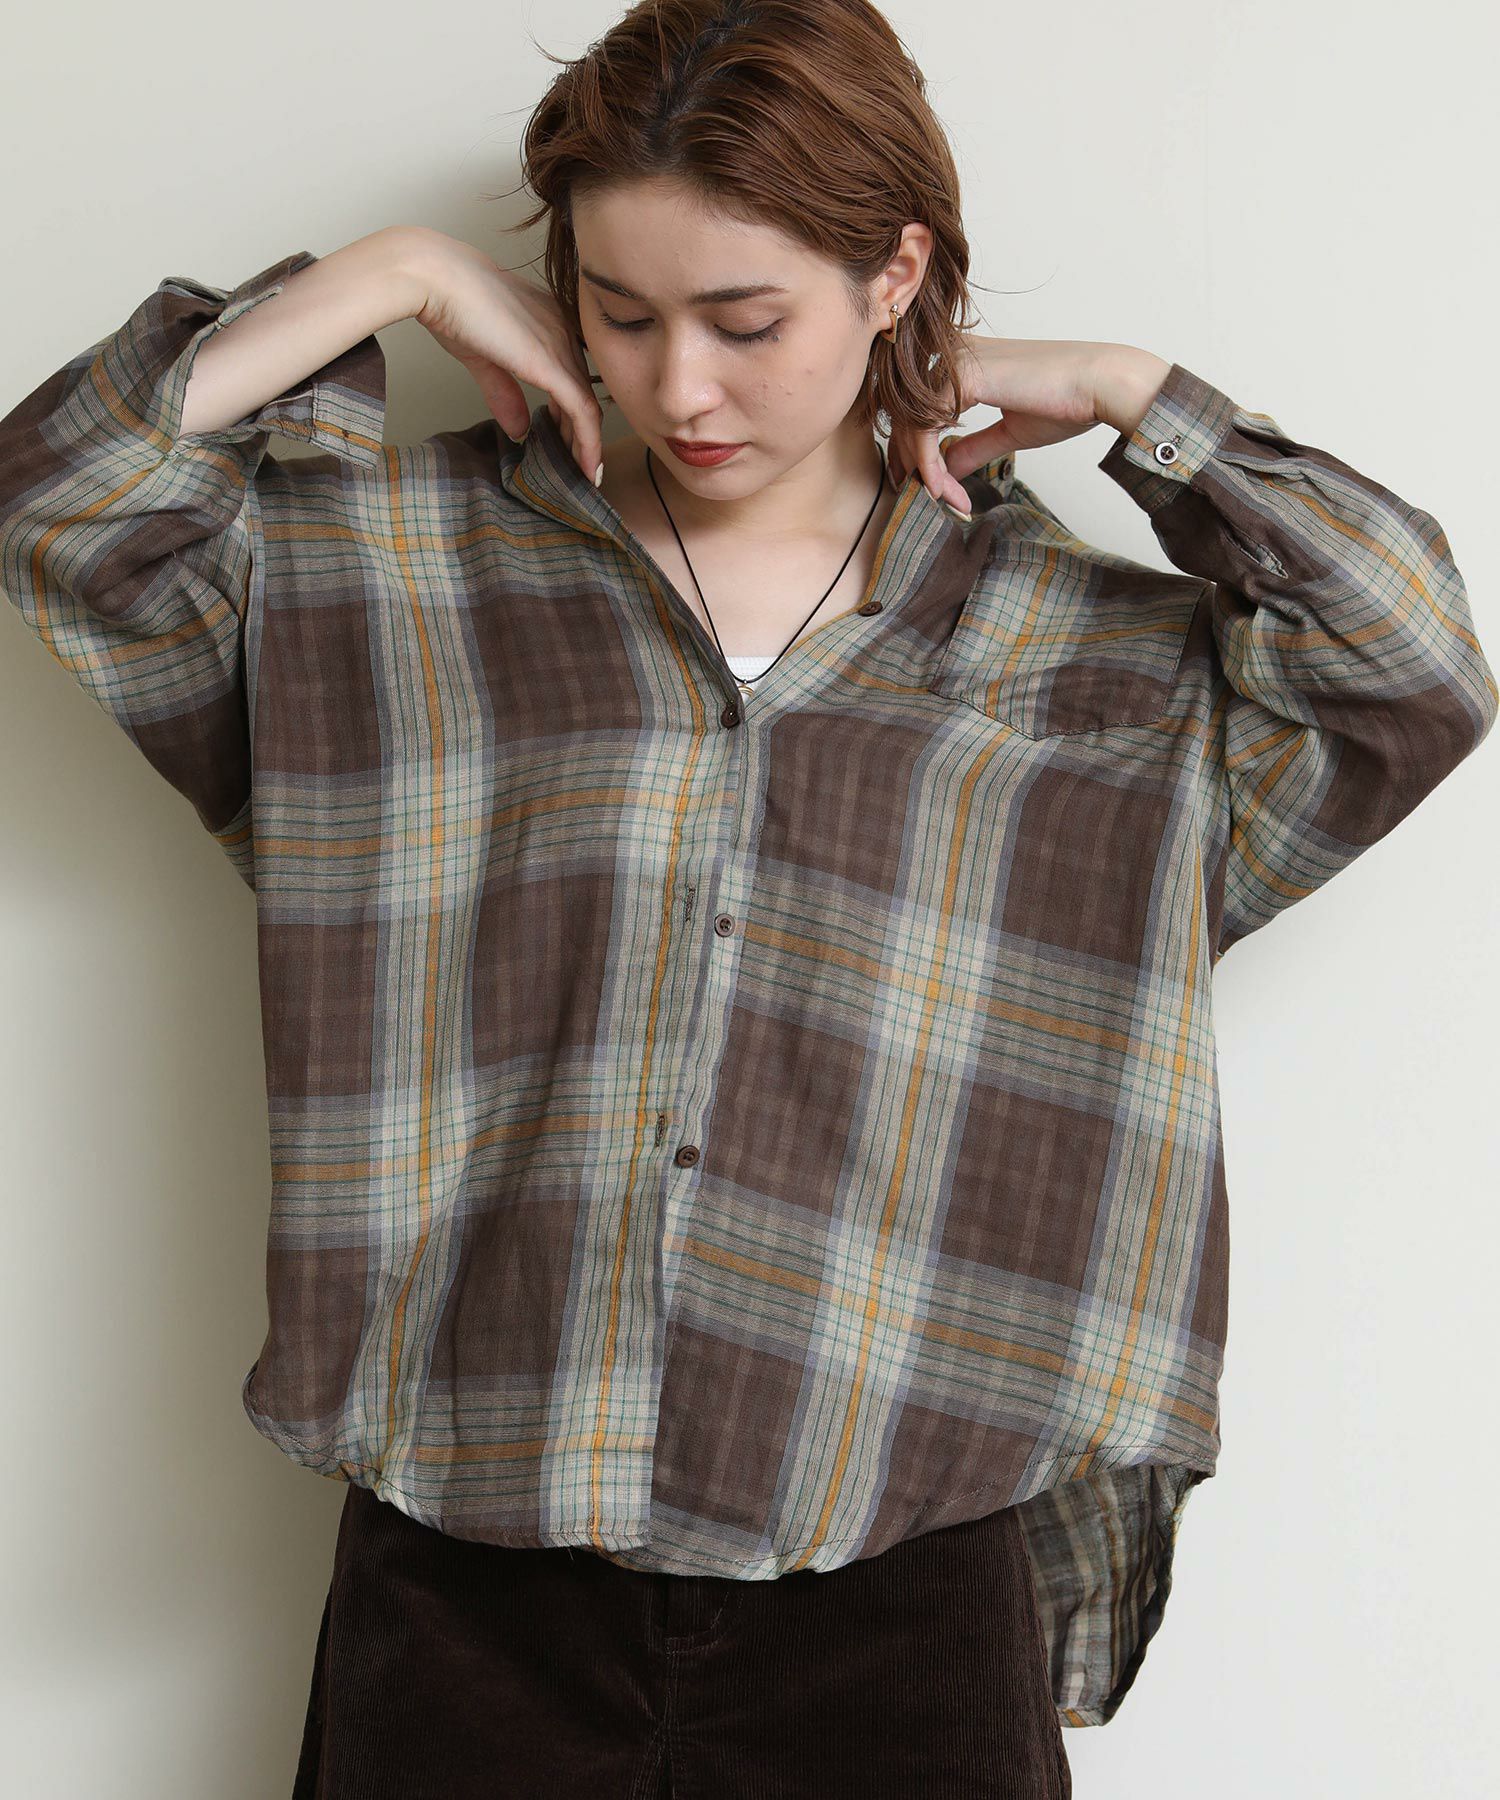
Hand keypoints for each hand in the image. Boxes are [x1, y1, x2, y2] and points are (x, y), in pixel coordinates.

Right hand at [409, 230, 603, 483]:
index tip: (569, 440)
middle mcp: (563, 331)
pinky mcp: (551, 365)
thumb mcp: (483, 357)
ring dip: (588, 445)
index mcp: (549, 321)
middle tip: (578, 466)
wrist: (436, 278)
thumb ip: (504, 393)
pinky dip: (588, 444)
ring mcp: (560, 346)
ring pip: (588, 406)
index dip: (572, 411)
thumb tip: (520, 430)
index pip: (572, 373)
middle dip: (582, 433)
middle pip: (584, 391)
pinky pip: (582, 412)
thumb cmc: (451, 304)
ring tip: (585, 476)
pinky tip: (587, 469)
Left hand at [886, 336, 1162, 510]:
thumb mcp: (1009, 431)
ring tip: (950, 501)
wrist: (1102, 386)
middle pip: (905, 417)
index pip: (918, 409)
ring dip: (925, 472)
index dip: (919, 453)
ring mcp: (955, 362)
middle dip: (914, 466)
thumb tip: (945, 469)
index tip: (937, 490)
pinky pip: (924, 428)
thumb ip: (972, 447)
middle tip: (934, 502)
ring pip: (910, 424)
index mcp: (964, 362)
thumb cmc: (1068, 403)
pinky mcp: (962, 377)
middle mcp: (954, 355)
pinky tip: (947, 490)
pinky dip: (930, 466)